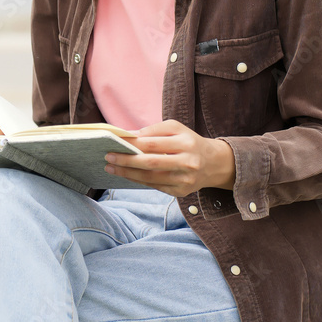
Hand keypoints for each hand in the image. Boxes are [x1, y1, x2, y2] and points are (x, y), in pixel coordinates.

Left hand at [103, 119, 235, 196]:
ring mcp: (185, 180)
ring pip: (151, 178)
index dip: (133, 144)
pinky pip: (155, 186)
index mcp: (186, 143)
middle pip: (151, 163)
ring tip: (112, 168)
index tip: (116, 142)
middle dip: (127, 160)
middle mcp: (187, 162)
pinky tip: (127, 175)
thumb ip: (154, 130)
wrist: (213, 163)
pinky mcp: (181, 192)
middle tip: (109, 157)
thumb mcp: (177, 129)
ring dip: (128, 173)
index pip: (154, 143)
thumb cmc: (189, 142)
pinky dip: (139, 181)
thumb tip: (130, 136)